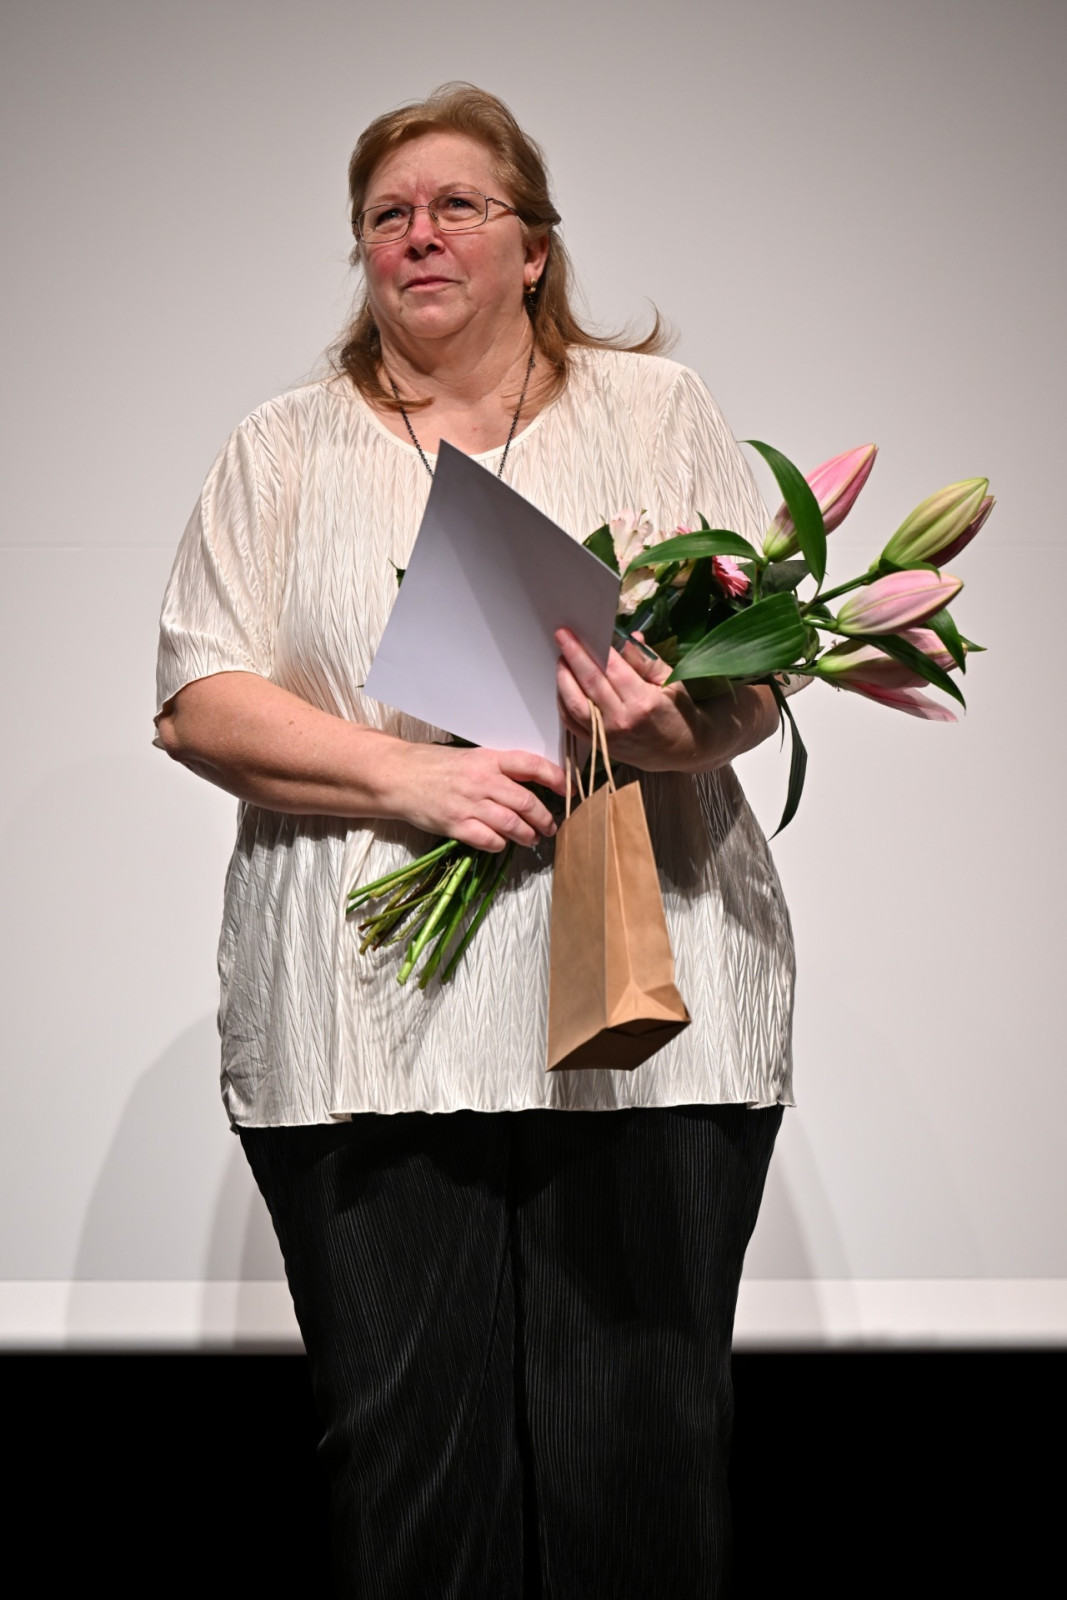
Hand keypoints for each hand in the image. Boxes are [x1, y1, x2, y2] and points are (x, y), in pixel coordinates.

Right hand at [391, 742, 565, 851]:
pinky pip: (489, 840)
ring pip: (512, 824)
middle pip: (527, 802)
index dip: (555, 778)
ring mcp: (469, 804)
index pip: (531, 766)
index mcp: (488, 759)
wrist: (398, 776)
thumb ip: (497, 768)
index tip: (566, 789)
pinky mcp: (456, 825)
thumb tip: (528, 781)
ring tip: (532, 838)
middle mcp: (482, 781)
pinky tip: (502, 843)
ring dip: (528, 835)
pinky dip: (500, 844)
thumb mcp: (469, 758)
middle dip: (544, 818)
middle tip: (550, 826)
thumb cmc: (434, 766)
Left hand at [555, 629, 778, 772]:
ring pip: (575, 705)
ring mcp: (608, 736)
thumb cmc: (679, 713)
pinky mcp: (600, 746)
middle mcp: (622, 721)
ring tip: (561, 660)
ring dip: (563, 680)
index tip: (580, 634)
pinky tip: (563, 687)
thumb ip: (646, 661)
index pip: (612, 669)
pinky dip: (563, 704)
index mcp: (643, 702)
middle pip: (590, 683)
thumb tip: (627, 639)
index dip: (594, 649)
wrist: (683, 751)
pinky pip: (573, 724)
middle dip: (573, 657)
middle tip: (562, 637)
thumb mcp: (671, 682)